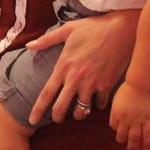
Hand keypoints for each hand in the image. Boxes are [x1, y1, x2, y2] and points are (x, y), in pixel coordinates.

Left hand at [26, 10, 136, 124]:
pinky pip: (100, 105)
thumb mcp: (67, 30)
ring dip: (78, 114)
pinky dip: (97, 106)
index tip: (31, 120)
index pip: (46, 94)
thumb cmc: (93, 28)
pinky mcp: (107, 86)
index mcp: (63, 67)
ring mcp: (92, 84)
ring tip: (77, 111)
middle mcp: (76, 79)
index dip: (37, 110)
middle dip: (57, 117)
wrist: (121, 30)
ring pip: (82, 111)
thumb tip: (28, 45)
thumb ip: (46, 40)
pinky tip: (96, 102)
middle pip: (61, 108)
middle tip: (56, 118)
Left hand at [109, 82, 149, 149]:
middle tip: (123, 143)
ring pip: (133, 138)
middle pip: (121, 134)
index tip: (119, 129)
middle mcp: (125, 119)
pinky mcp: (147, 120)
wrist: (141, 85)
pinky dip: (146, 143)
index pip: (113, 126)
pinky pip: (147, 135)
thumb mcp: (117, 98)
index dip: (116, 128)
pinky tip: (146, 149)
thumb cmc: (128, 89)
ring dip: (132, 146)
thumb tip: (116, 116)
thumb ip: (116, 108)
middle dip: (121, 140)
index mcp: (116, 112)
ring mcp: (136, 120)